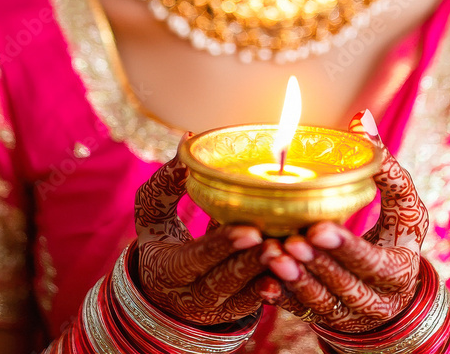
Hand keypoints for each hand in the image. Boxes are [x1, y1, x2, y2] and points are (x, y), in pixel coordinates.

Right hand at [134, 132, 282, 325]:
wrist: (164, 293)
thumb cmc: (161, 240)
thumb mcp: (153, 214)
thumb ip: (167, 182)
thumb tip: (187, 138)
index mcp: (167, 270)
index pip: (195, 259)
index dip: (222, 246)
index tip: (250, 230)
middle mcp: (191, 296)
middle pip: (224, 282)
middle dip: (251, 264)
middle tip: (276, 243)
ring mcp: (217, 309)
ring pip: (246, 297)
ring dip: (269, 276)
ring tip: (291, 255)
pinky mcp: (238, 312)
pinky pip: (260, 302)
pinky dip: (278, 288)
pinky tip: (295, 272)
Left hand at [260, 109, 428, 332]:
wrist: (390, 291)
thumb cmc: (396, 234)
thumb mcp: (403, 205)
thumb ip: (386, 167)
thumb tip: (361, 119)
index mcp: (398, 271)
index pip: (374, 264)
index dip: (346, 247)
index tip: (319, 227)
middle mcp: (375, 300)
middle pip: (344, 285)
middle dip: (316, 264)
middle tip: (290, 240)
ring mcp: (348, 315)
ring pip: (320, 303)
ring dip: (295, 280)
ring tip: (272, 255)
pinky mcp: (324, 318)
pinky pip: (301, 312)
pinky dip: (282, 298)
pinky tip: (264, 282)